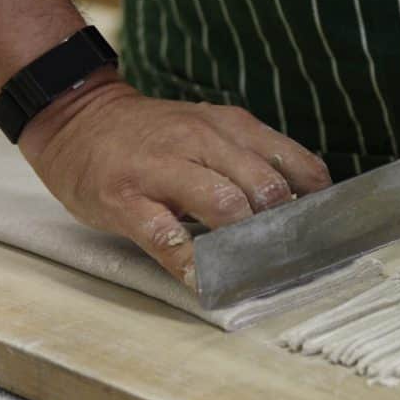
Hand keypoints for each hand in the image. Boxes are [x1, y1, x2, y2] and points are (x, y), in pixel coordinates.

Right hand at [18, 69, 330, 287]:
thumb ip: (252, 159)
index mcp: (231, 126)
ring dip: (242, 244)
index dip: (314, 203)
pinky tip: (205, 282)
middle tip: (285, 257)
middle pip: (264, 187)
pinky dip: (190, 264)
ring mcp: (162, 168)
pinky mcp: (125, 198)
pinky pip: (165, 237)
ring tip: (250, 269)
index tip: (321, 232)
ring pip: (222, 205)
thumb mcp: (210, 130)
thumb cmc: (155, 135)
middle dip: (280, 228)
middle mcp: (201, 140)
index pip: (295, 164)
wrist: (79, 117)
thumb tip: (302, 204)